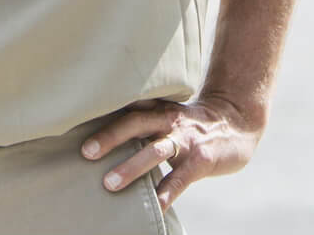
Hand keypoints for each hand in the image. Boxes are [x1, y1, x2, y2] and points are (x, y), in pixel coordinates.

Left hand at [80, 95, 262, 210]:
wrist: (238, 121)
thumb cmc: (192, 123)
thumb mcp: (166, 114)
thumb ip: (140, 121)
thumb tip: (99, 137)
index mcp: (157, 108)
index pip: (126, 107)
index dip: (102, 112)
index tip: (75, 120)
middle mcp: (169, 119)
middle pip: (135, 123)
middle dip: (110, 137)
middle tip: (85, 153)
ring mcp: (186, 139)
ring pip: (156, 149)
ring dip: (131, 166)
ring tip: (109, 184)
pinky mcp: (202, 159)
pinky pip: (181, 178)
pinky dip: (167, 192)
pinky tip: (156, 207)